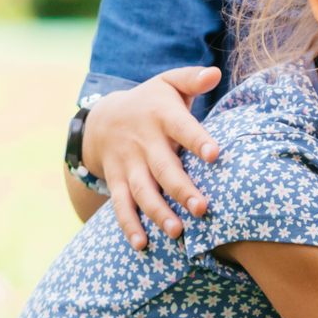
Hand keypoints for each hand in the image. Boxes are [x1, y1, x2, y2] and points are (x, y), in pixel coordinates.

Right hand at [83, 67, 221, 249]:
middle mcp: (143, 142)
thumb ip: (192, 78)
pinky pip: (120, 206)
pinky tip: (142, 245)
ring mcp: (128, 165)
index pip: (182, 127)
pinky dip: (129, 226)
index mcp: (161, 116)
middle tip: (203, 208)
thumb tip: (216, 73)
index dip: (197, 140)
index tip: (215, 154)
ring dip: (158, 212)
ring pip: (142, 192)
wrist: (102, 118)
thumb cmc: (150, 102)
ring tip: (177, 232)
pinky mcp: (116, 181)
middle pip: (163, 168)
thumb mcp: (168, 83)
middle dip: (181, 189)